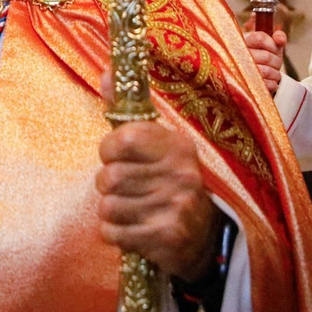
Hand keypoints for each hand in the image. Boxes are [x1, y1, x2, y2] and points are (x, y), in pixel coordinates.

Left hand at [96, 121, 220, 280]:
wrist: (204, 235)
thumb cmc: (169, 181)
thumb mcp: (157, 143)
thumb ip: (128, 110)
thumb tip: (106, 72)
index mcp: (177, 146)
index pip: (123, 139)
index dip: (109, 150)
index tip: (116, 156)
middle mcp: (180, 175)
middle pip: (110, 177)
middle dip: (107, 185)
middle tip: (124, 187)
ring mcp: (175, 208)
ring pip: (108, 207)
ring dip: (111, 210)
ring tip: (130, 208)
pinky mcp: (166, 239)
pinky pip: (112, 233)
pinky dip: (114, 233)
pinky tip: (131, 228)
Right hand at [242, 15, 287, 95]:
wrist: (247, 73)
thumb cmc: (260, 55)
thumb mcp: (269, 43)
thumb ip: (277, 37)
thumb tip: (281, 39)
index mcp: (244, 41)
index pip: (260, 38)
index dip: (272, 44)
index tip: (274, 48)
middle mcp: (239, 55)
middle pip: (267, 57)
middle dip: (277, 61)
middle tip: (276, 63)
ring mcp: (242, 71)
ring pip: (267, 71)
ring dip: (276, 73)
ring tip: (274, 73)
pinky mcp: (247, 85)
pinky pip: (266, 84)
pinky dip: (273, 83)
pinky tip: (270, 81)